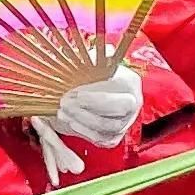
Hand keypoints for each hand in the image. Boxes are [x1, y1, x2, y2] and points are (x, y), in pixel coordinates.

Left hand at [28, 65, 146, 181]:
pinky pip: (101, 139)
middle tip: (65, 103)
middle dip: (89, 108)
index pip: (119, 87)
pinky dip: (84, 131)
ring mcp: (125, 123)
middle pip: (117, 109)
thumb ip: (93, 58)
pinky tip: (71, 121)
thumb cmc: (92, 76)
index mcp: (130, 82)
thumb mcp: (92, 61)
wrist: (90, 94)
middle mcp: (132, 104)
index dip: (96, 91)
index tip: (73, 92)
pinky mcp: (114, 137)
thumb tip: (91, 55)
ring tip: (62, 111)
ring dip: (82, 119)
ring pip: (107, 127)